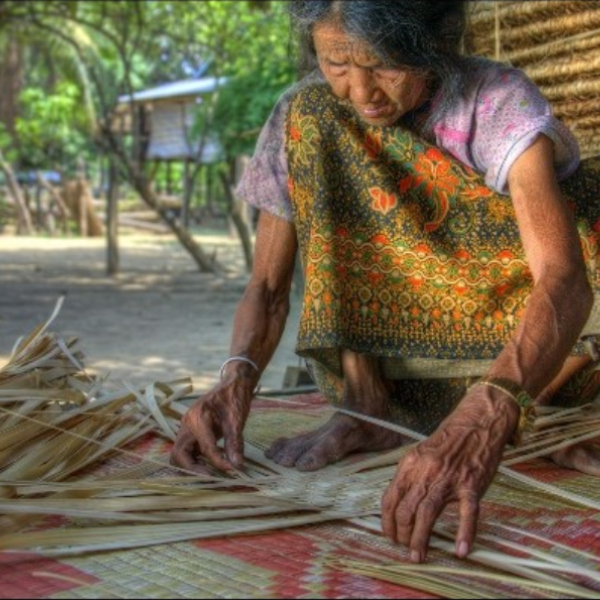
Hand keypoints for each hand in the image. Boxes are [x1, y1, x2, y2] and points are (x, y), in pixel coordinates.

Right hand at [170, 376, 253, 472]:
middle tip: (212, 478)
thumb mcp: (237, 419)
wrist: (233, 384)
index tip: (233, 470)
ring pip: (180, 455)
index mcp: (197, 418)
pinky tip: (211, 465)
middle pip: (178, 455)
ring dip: (192, 466)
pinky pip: (188, 451)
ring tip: (212, 473)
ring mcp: (187, 428)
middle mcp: (187, 424)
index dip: (218, 462)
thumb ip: (234, 443)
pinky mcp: (191, 432)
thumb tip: (237, 466)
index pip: (205, 448)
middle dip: (193, 469)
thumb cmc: (235, 397)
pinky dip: (196, 461)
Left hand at [381, 387, 518, 561]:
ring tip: (418, 556)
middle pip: (406, 509)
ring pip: (428, 513)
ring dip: (420, 539)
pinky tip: (460, 551)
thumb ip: (410, 476)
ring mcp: (449, 478)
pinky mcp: (472, 484)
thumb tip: (396, 503)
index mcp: (410, 464)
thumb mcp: (421, 454)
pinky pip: (467, 513)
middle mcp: (426, 471)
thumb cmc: (448, 442)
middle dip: (402, 534)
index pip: (390, 498)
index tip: (390, 536)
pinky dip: (464, 533)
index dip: (387, 521)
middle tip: (405, 549)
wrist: (477, 423)